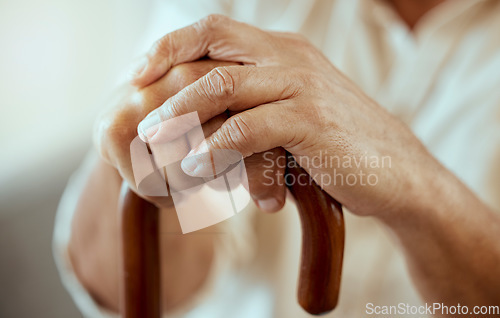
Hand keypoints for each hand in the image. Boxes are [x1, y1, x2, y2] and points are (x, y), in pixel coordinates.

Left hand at [132, 15, 437, 217]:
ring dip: (180, 116)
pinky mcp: (310, 122)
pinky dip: (214, 149)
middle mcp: (290, 57)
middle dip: (165, 77)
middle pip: (211, 47)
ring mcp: (302, 86)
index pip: (215, 30)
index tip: (139, 73)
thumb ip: (255, 103)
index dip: (171, 46)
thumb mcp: (294, 112)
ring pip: (221, 87)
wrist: (395, 171)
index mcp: (284, 50)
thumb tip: (199, 117)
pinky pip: (247, 129)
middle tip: (138, 114)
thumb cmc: (336, 146)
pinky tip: (195, 168)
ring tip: (154, 142)